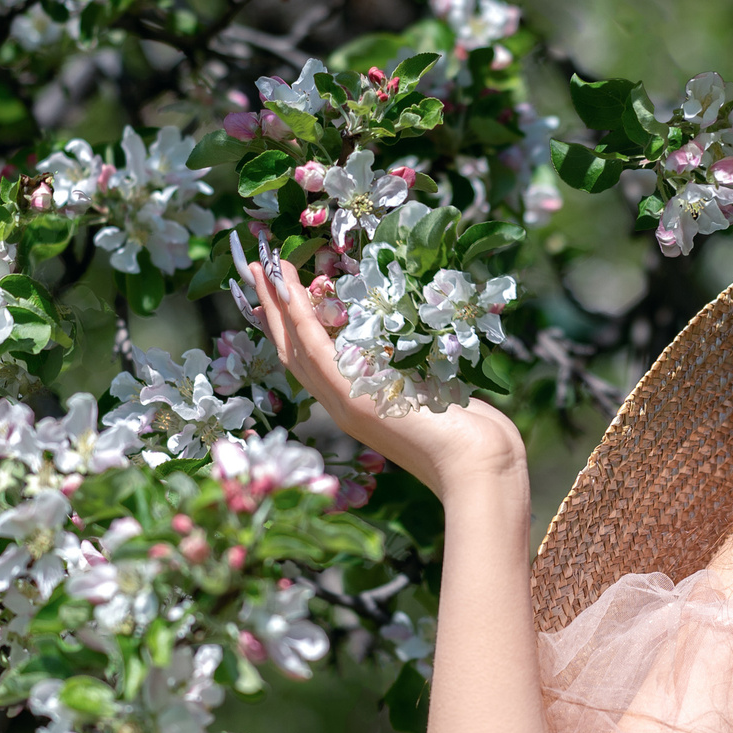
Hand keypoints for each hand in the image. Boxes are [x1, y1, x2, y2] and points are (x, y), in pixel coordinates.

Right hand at [241, 251, 527, 498]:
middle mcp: (341, 406)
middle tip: (257, 268)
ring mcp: (343, 404)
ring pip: (296, 347)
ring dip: (277, 306)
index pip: (310, 359)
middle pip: (292, 351)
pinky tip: (287, 293)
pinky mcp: (352, 399)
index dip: (290, 324)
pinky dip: (298, 320)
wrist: (475, 464)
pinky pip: (315, 351)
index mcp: (355, 405)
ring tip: (262, 268)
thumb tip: (418, 348)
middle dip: (272, 308)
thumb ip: (417, 373)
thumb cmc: (468, 435)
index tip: (280, 289)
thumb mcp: (434, 393)